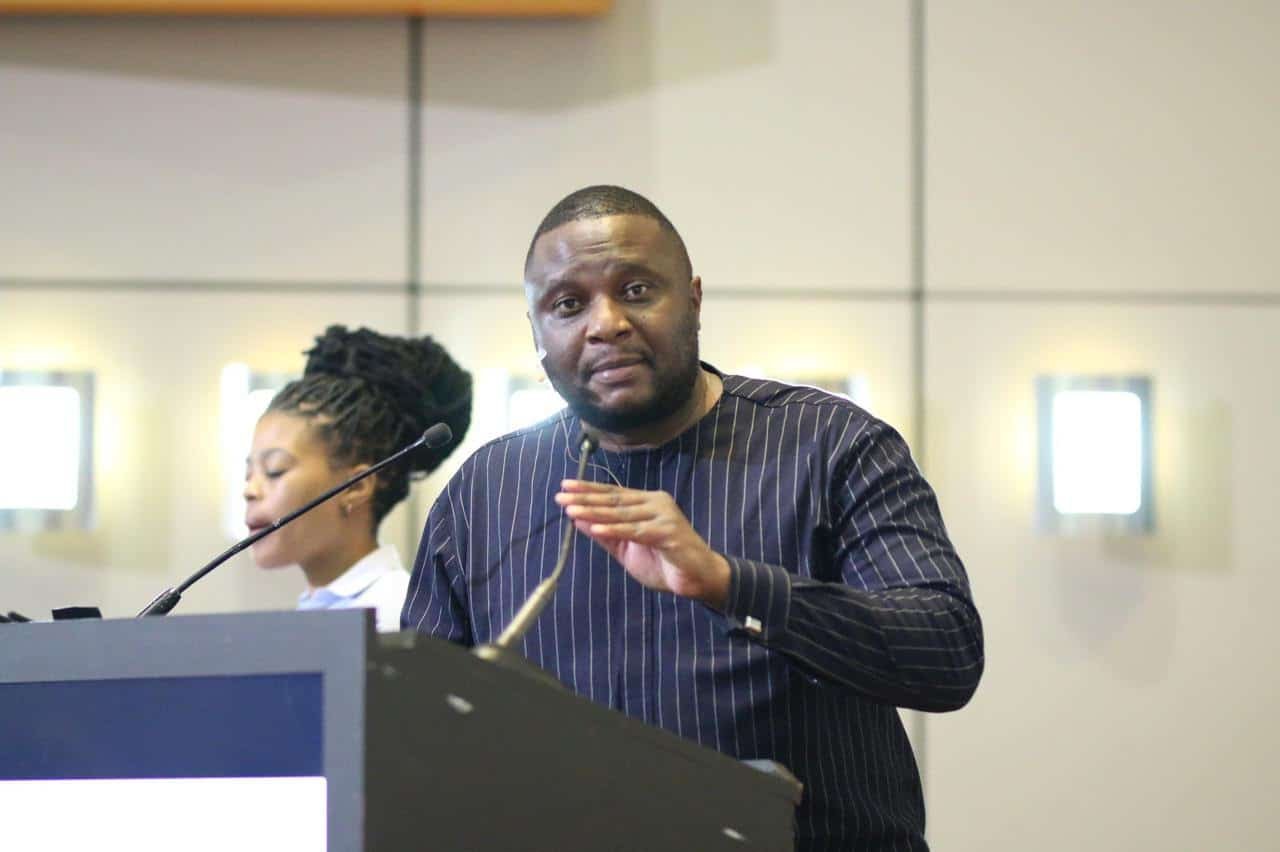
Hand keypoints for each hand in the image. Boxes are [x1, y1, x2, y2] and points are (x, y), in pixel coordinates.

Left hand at [555, 479, 729, 609]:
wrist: (699, 579)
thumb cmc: (664, 563)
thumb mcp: (627, 549)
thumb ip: (606, 534)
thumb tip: (578, 519)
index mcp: (647, 502)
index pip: (613, 493)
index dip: (589, 490)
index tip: (565, 486)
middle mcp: (656, 503)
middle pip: (615, 499)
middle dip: (585, 498)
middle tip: (561, 496)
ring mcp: (664, 516)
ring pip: (622, 513)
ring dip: (595, 511)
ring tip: (572, 510)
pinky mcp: (669, 533)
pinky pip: (636, 531)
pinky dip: (615, 529)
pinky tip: (596, 527)